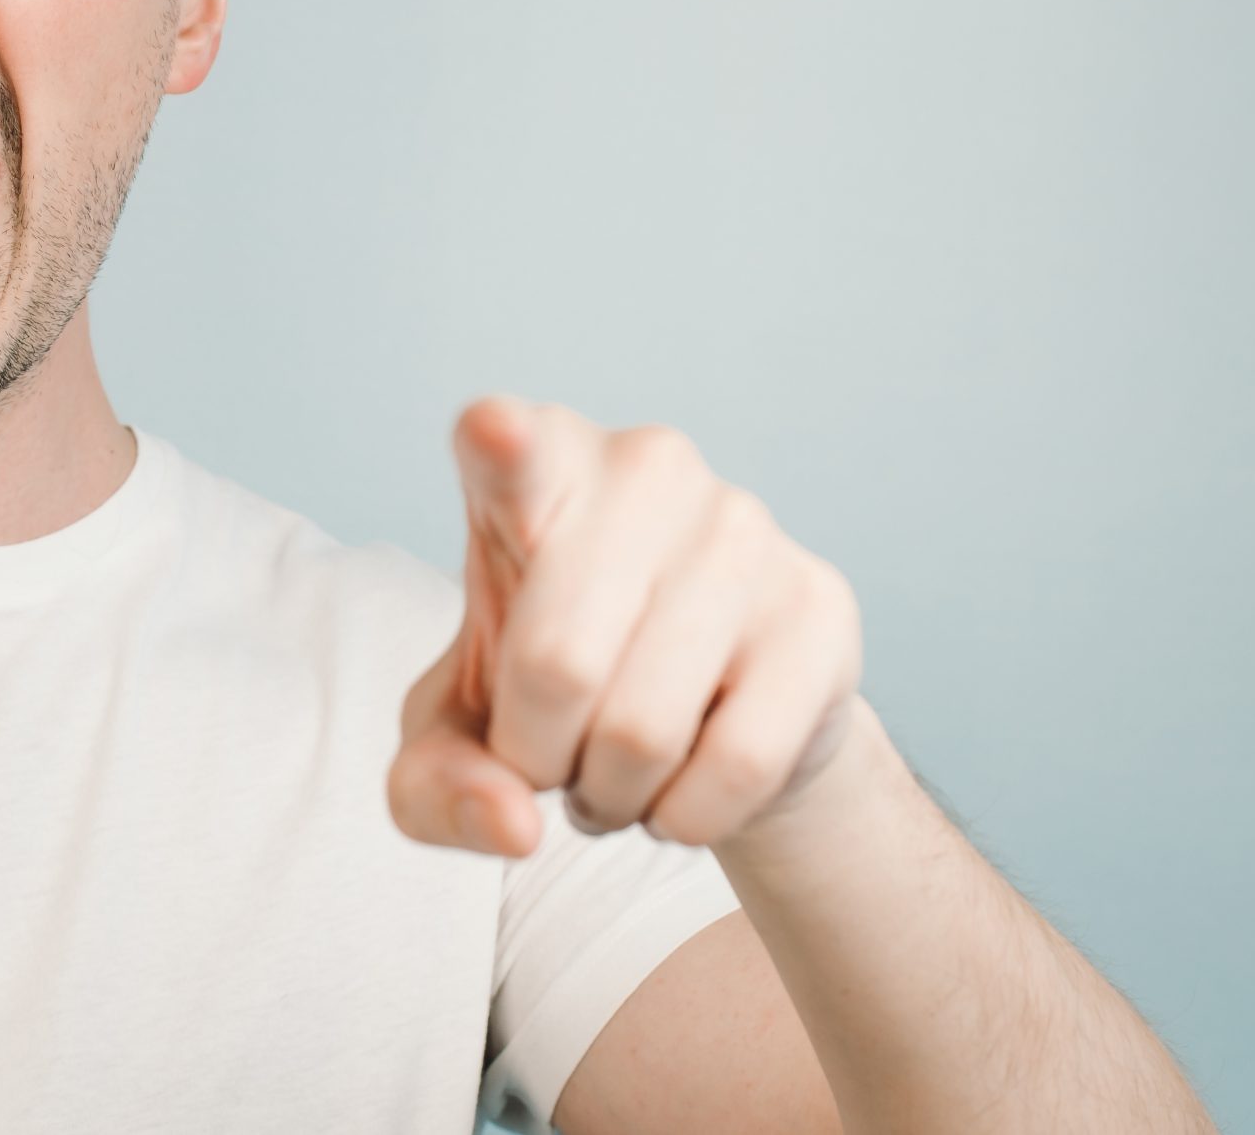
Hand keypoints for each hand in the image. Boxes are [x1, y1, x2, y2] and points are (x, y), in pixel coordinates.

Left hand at [388, 396, 862, 856]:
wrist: (712, 712)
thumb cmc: (553, 695)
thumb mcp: (461, 740)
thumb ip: (437, 784)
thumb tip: (513, 822)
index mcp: (534, 468)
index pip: (504, 446)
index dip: (498, 444)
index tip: (496, 433)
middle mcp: (642, 469)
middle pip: (555, 667)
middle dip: (537, 759)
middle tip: (552, 756)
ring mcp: (739, 526)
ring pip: (643, 730)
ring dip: (611, 795)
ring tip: (614, 768)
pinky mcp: (818, 604)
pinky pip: (739, 762)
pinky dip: (689, 816)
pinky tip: (683, 790)